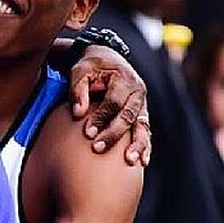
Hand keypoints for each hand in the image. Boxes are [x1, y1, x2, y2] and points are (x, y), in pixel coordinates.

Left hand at [69, 45, 149, 165]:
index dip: (101, 117)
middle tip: (98, 148)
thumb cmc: (92, 67)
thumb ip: (78, 89)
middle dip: (113, 134)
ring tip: (130, 160)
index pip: (114, 102)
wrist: (108, 61)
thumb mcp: (81, 70)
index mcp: (124, 79)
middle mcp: (137, 92)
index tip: (87, 133)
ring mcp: (142, 105)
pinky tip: (142, 161)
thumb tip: (78, 113)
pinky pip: (145, 132)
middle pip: (128, 116)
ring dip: (137, 144)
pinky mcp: (141, 115)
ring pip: (142, 126)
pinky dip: (145, 146)